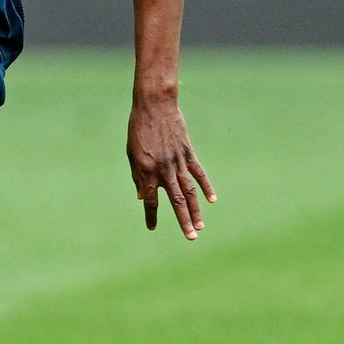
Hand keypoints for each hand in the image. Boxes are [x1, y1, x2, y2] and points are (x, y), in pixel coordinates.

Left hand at [127, 97, 215, 238]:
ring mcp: (178, 161)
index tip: (151, 228)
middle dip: (183, 221)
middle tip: (191, 238)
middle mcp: (163, 169)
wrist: (154, 106)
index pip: (151, 200)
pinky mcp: (188, 152)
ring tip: (201, 226)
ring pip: (190, 191)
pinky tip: (212, 200)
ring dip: (196, 210)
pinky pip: (199, 173)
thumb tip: (143, 197)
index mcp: (146, 170)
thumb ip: (138, 176)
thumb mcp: (131, 153)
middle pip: (175, 200)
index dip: (150, 215)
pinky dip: (206, 187)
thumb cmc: (138, 129)